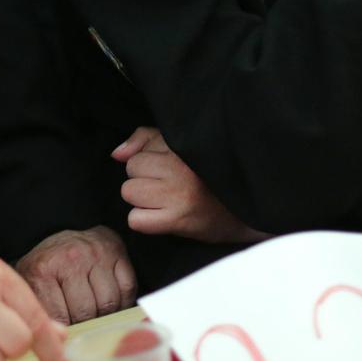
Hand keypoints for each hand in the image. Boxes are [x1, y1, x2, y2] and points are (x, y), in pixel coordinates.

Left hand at [15, 226, 136, 323]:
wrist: (67, 231)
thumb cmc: (49, 266)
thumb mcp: (31, 286)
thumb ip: (39, 311)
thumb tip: (54, 341)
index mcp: (43, 270)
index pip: (60, 317)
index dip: (65, 331)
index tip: (66, 334)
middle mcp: (70, 259)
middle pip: (86, 312)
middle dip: (85, 323)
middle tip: (82, 322)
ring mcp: (96, 254)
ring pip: (109, 303)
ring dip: (105, 313)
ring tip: (96, 311)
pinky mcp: (117, 252)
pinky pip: (127, 289)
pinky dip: (122, 300)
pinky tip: (111, 301)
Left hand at [113, 126, 268, 243]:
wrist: (244, 212)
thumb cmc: (208, 176)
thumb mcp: (180, 144)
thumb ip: (145, 139)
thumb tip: (117, 154)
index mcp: (182, 145)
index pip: (139, 151)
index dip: (150, 162)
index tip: (170, 170)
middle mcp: (179, 167)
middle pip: (131, 170)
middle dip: (143, 178)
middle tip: (169, 187)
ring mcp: (178, 194)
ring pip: (129, 192)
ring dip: (142, 199)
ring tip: (166, 200)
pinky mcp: (178, 219)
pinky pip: (136, 219)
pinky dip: (144, 221)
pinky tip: (163, 217)